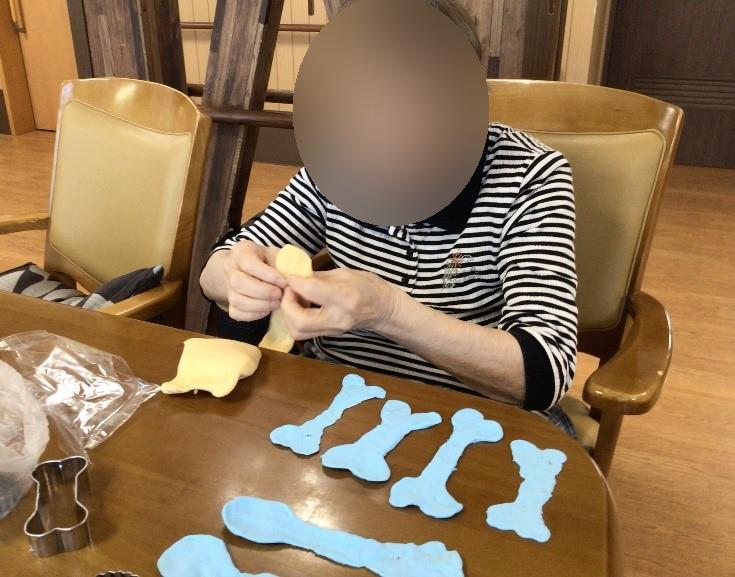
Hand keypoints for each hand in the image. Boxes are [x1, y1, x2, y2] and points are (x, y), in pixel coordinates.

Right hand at [202, 241, 287, 321]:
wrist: (249, 269)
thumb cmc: (268, 260)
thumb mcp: (277, 254)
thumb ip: (286, 262)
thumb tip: (296, 277)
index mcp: (242, 251)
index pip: (249, 263)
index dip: (267, 275)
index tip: (284, 282)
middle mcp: (230, 268)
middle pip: (238, 282)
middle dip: (263, 292)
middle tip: (280, 295)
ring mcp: (227, 286)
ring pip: (236, 300)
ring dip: (260, 305)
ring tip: (276, 303)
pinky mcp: (229, 303)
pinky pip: (236, 313)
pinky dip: (253, 314)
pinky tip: (266, 310)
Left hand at [280, 268, 400, 339]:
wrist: (383, 309)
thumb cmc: (367, 285)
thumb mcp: (344, 273)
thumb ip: (318, 277)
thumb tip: (295, 277)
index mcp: (344, 297)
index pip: (310, 290)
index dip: (294, 282)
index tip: (291, 275)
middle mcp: (337, 318)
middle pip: (299, 321)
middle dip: (287, 305)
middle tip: (290, 291)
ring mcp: (333, 330)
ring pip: (298, 332)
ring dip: (289, 314)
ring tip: (295, 299)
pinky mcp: (328, 335)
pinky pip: (303, 332)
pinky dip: (295, 320)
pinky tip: (301, 307)